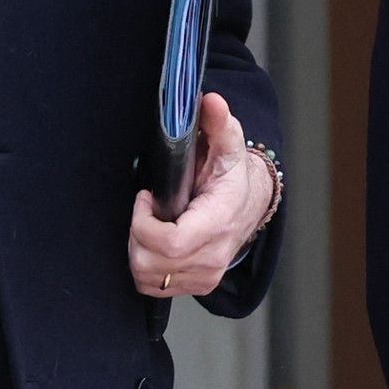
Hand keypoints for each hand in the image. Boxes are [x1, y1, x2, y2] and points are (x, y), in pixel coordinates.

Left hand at [127, 92, 274, 297]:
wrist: (253, 204)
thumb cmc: (234, 177)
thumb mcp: (227, 146)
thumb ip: (218, 124)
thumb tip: (210, 100)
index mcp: (218, 223)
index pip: (170, 242)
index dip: (144, 223)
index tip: (145, 198)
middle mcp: (214, 255)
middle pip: (150, 263)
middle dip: (135, 234)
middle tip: (144, 210)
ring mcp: (206, 274)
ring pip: (147, 277)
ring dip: (137, 251)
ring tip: (148, 225)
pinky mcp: (199, 284)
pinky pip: (154, 287)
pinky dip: (146, 267)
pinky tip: (154, 243)